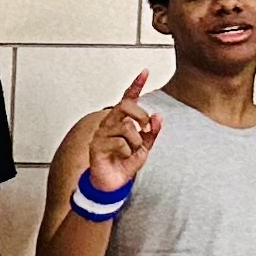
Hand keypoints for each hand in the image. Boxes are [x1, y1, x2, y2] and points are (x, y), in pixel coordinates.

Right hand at [81, 71, 160, 198]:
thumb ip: (152, 132)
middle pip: (125, 105)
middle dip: (141, 116)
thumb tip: (158, 117)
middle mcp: (109, 124)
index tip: (145, 72)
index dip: (136, 85)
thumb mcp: (145, 147)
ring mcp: (101, 134)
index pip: (127, 98)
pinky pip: (119, 143)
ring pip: (126, 127)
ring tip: (133, 151)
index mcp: (120, 121)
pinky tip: (123, 157)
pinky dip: (127, 152)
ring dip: (136, 141)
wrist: (112, 183)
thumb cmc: (124, 163)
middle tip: (146, 129)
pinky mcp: (97, 146)